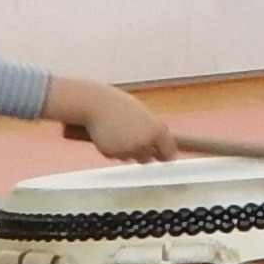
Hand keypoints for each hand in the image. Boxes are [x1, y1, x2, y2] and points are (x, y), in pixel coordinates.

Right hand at [58, 81, 175, 160]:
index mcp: (156, 131)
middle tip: (133, 141)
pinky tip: (107, 135)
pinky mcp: (112, 154)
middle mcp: (144, 143)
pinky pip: (115, 156)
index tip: (162, 157)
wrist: (94, 104)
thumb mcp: (143, 114)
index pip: (169, 152)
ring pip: (130, 158)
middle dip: (143, 154)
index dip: (165, 155)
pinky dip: (113, 150)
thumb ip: (154, 129)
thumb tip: (163, 145)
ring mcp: (128, 150)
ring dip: (127, 151)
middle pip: (148, 160)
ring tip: (117, 132)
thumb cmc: (119, 105)